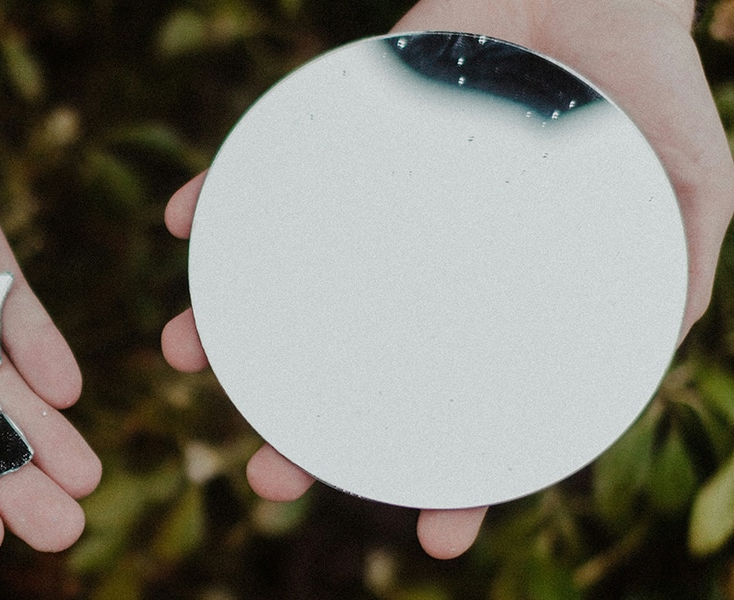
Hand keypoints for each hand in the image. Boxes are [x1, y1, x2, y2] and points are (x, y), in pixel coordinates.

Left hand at [163, 0, 732, 558]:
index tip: (432, 538)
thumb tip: (647, 357)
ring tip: (185, 352)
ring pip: (285, 283)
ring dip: (223, 323)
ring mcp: (371, 206)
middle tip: (269, 477)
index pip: (463, 408)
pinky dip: (212, 196)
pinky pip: (260, 171)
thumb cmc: (643, 94)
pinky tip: (179, 224)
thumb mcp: (689, 189)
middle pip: (350, 366)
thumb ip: (670, 275)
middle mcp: (417, 268)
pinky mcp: (339, 132)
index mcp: (490, 299)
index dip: (453, 479)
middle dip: (301, 429)